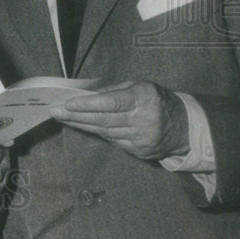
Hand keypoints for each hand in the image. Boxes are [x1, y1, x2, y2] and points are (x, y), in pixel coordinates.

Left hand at [49, 81, 189, 159]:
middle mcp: (143, 120)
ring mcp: (141, 139)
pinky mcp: (139, 152)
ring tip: (63, 118)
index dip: (88, 104)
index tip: (68, 104)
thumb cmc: (156, 100)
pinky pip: (112, 141)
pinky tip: (83, 126)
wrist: (184, 127)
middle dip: (76, 116)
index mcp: (144, 99)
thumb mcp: (139, 86)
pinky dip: (97, 133)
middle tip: (55, 111)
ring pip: (105, 132)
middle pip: (103, 120)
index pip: (111, 103)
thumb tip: (86, 95)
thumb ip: (114, 91)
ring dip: (82, 125)